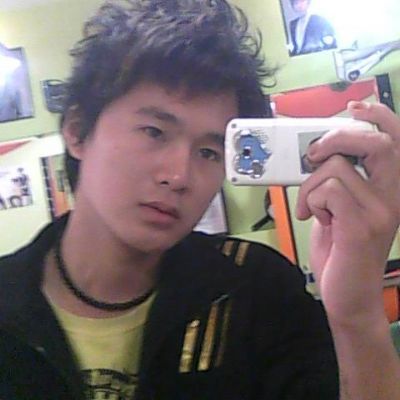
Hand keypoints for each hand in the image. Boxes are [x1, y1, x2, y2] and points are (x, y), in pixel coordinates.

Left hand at [296, 102, 399, 326]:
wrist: (348, 295)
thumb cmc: (341, 248)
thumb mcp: (340, 207)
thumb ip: (338, 180)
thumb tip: (319, 152)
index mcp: (389, 188)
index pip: (396, 140)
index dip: (379, 116)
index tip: (353, 107)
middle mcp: (393, 196)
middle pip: (375, 143)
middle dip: (337, 137)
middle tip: (315, 154)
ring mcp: (381, 211)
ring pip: (338, 167)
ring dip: (311, 184)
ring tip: (312, 208)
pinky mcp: (362, 226)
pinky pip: (328, 190)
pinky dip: (312, 200)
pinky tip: (315, 219)